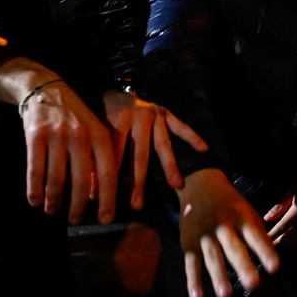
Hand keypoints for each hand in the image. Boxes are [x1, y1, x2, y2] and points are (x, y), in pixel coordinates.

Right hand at [0, 58, 117, 224]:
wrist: (46, 88)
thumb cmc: (74, 116)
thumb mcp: (93, 130)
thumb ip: (97, 157)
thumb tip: (99, 194)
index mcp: (100, 134)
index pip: (108, 173)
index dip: (108, 199)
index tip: (106, 219)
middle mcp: (80, 135)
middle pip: (81, 181)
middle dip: (78, 206)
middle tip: (76, 220)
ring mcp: (57, 134)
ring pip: (56, 179)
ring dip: (54, 200)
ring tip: (53, 211)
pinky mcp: (35, 135)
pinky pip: (35, 170)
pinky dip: (34, 189)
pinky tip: (35, 201)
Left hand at [101, 90, 207, 209]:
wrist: (113, 91)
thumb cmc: (101, 118)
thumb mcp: (92, 135)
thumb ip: (93, 161)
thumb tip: (94, 195)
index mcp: (116, 119)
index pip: (114, 154)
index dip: (109, 179)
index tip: (108, 203)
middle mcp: (138, 115)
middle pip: (139, 154)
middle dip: (137, 182)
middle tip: (137, 205)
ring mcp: (154, 114)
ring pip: (162, 144)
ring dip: (169, 166)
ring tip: (176, 185)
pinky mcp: (166, 112)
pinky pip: (180, 126)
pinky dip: (192, 137)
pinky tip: (203, 148)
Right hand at [176, 168, 279, 296]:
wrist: (199, 183)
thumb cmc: (229, 202)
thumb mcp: (246, 210)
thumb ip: (257, 232)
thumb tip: (271, 256)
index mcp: (241, 216)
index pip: (255, 235)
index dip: (265, 251)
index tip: (275, 268)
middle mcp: (223, 225)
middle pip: (234, 247)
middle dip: (243, 266)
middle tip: (253, 284)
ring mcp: (204, 234)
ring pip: (212, 257)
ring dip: (218, 277)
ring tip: (226, 296)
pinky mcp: (188, 242)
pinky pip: (191, 263)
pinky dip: (193, 280)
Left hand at [263, 171, 296, 246]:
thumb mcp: (291, 192)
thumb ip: (279, 207)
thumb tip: (266, 218)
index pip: (282, 227)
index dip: (272, 235)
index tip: (265, 239)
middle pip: (291, 237)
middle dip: (279, 242)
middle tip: (270, 243)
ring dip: (290, 243)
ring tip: (281, 241)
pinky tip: (296, 241)